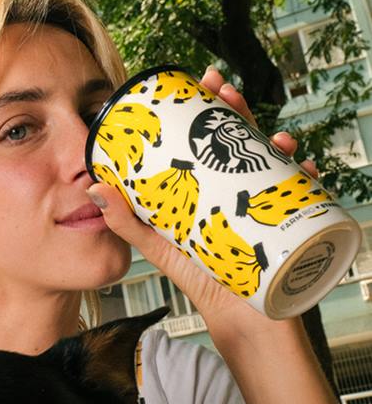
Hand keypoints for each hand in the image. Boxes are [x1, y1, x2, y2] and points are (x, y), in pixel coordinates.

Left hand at [87, 67, 316, 330]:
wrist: (238, 322)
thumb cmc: (202, 281)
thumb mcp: (161, 247)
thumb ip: (129, 223)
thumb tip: (96, 190)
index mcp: (210, 187)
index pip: (211, 137)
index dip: (209, 107)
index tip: (200, 81)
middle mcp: (241, 189)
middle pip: (242, 140)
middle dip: (238, 112)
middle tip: (225, 92)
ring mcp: (267, 204)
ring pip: (276, 161)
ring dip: (278, 140)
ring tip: (271, 134)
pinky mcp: (289, 227)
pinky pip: (306, 197)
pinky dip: (308, 180)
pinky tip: (305, 168)